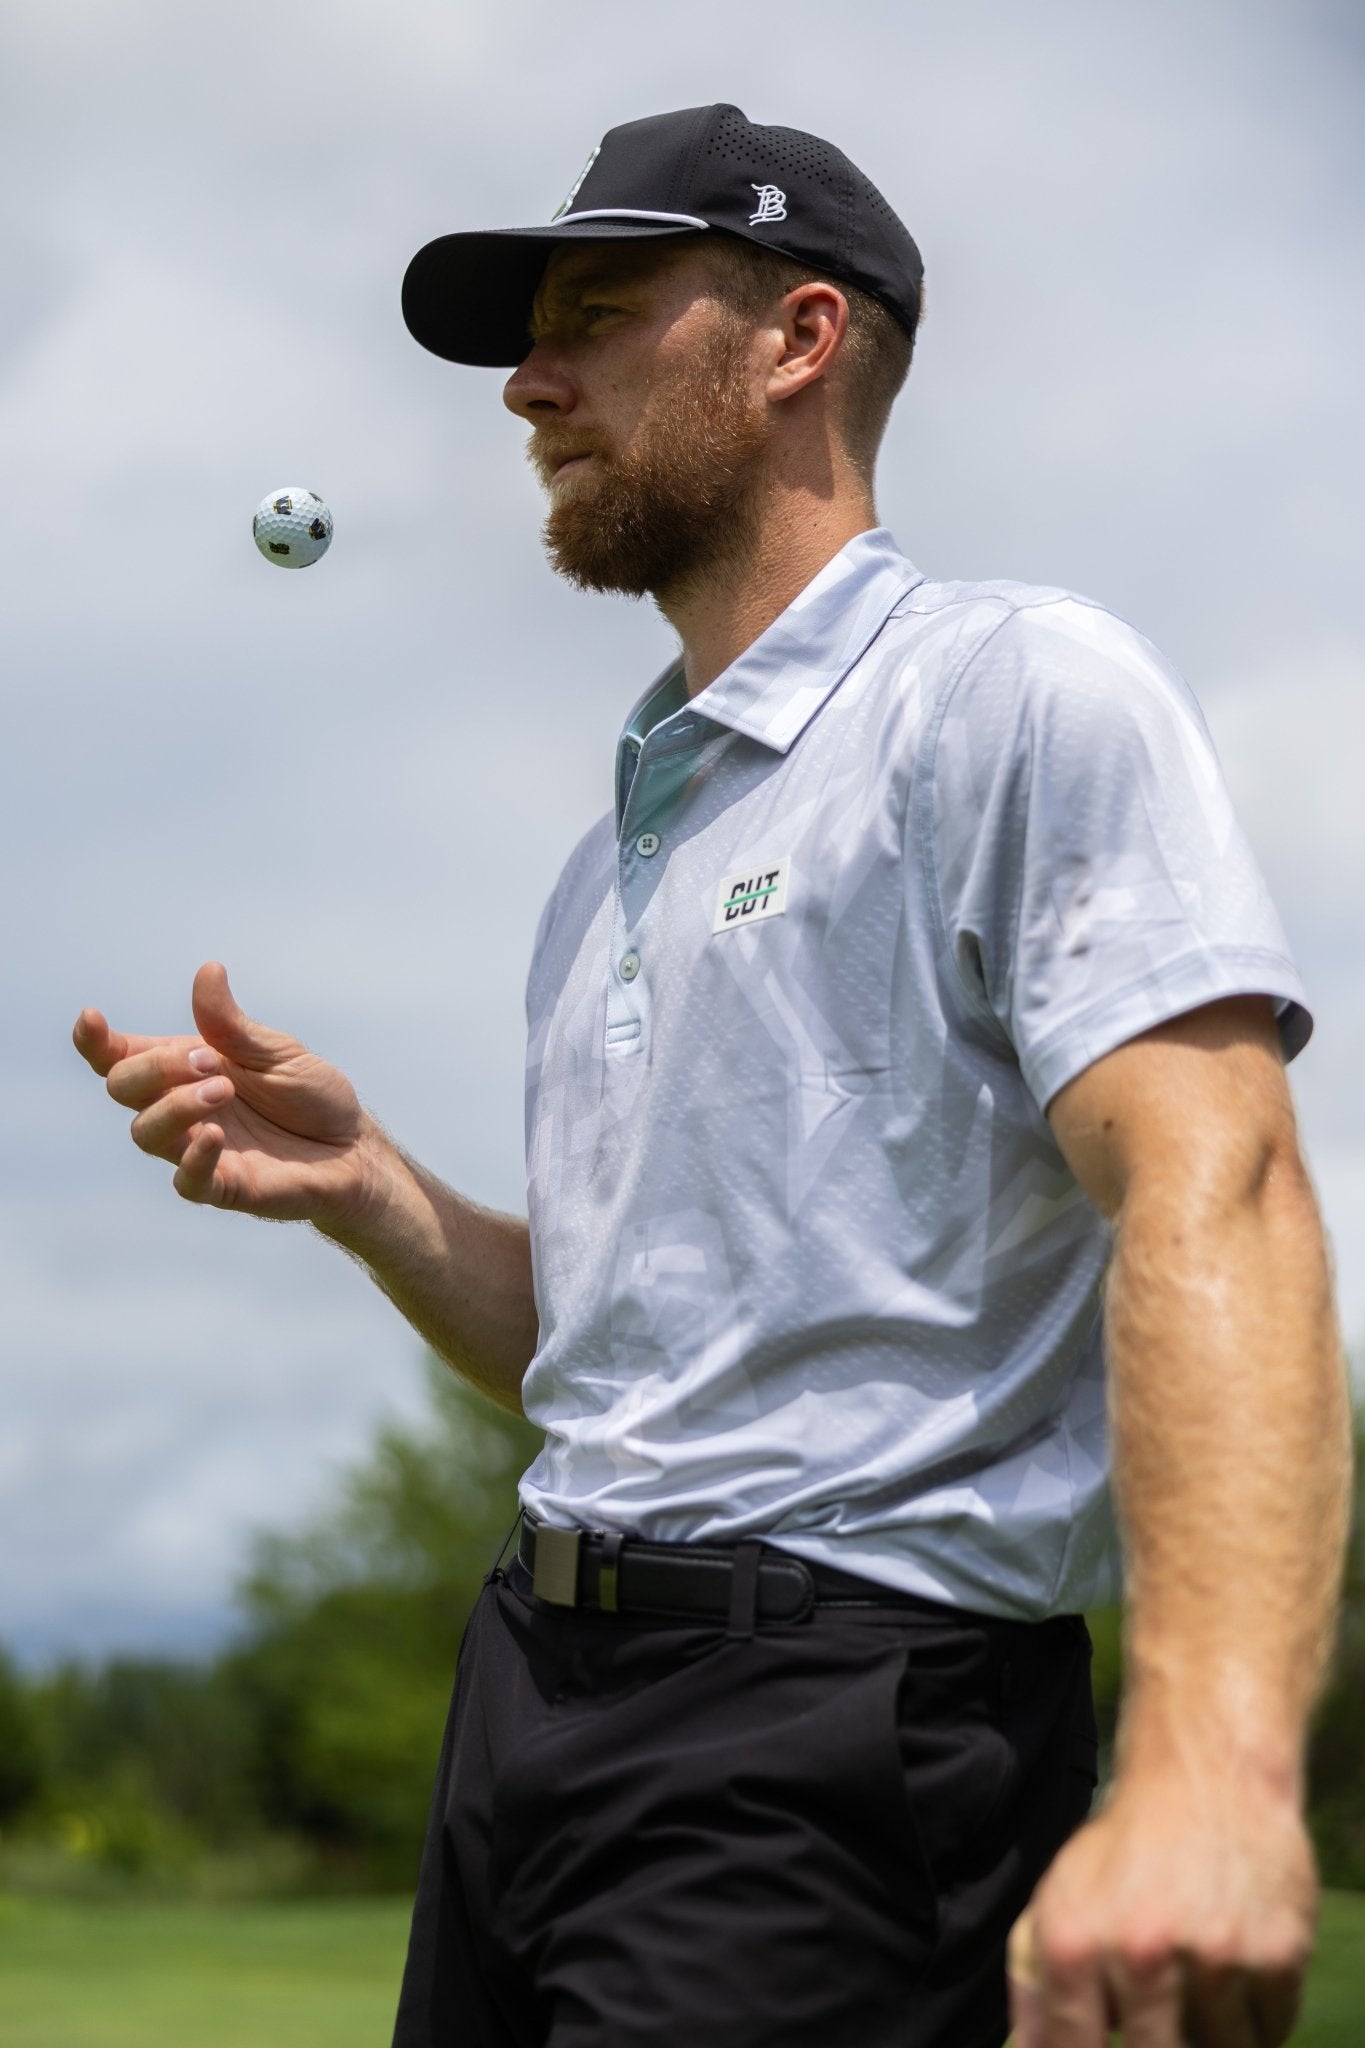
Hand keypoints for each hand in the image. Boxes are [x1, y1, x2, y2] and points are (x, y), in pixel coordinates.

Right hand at [74, 960, 378, 1228]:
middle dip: (153, 1068)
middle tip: (209, 1062)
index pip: (120, 1056)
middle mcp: (180, 1108)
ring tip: (223, 1091)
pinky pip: (187, 1181)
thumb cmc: (311, 1096)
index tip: (91, 1019)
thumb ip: (232, 1024)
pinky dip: (193, 1158)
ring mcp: (197, 1149)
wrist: (355, 1148)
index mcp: (185, 1068)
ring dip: (176, 1106)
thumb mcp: (277, 1051)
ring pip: (144, 1133)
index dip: (95, 1041)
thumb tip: (208, 971)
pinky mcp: (223, 1186)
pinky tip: (213, 1136)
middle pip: (122, 1088)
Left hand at [1007, 1767, 1314, 2045]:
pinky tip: (1239, 1968)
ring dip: (1214, 2035)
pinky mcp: (1277, 1954)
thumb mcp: (1057, 1899)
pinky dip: (1259, 2017)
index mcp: (1074, 1944)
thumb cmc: (1123, 1848)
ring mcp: (1213, 1957)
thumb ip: (1032, 1984)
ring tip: (1201, 1982)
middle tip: (1163, 2020)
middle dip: (1160, 2046)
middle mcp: (1140, 1952)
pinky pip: (1273, 2032)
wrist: (1206, 1776)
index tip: (1108, 2043)